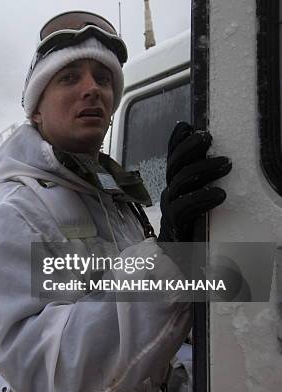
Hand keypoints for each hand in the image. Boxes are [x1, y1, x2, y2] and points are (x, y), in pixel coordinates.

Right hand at [159, 122, 231, 241]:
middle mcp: (170, 195)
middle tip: (207, 137)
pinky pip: (183, 207)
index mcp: (177, 186)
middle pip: (174, 166)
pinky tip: (219, 194)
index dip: (176, 142)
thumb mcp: (201, 202)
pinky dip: (201, 198)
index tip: (186, 126)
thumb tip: (217, 160)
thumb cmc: (196, 231)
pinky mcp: (176, 226)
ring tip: (225, 163)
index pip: (174, 159)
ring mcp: (170, 210)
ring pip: (179, 182)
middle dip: (188, 148)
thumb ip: (204, 183)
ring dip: (202, 169)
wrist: (180, 261)